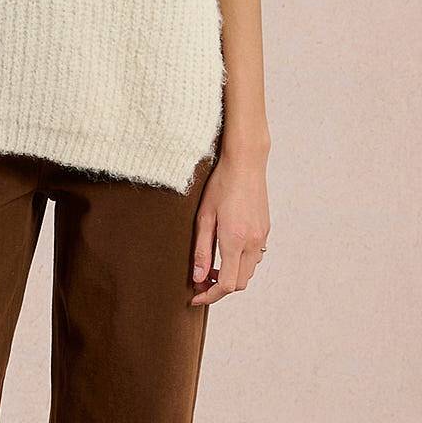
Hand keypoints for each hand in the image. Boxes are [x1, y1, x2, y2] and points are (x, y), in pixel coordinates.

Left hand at [190, 148, 269, 305]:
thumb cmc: (221, 184)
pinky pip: (255, 257)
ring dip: (231, 276)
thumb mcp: (204, 216)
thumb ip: (201, 250)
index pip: (226, 284)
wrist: (246, 163)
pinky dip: (241, 263)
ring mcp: (262, 237)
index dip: (210, 296)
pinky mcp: (265, 230)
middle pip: (239, 283)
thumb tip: (197, 278)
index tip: (195, 297)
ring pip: (248, 272)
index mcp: (235, 240)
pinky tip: (226, 250)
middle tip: (200, 280)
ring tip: (212, 266)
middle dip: (219, 288)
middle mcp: (253, 243)